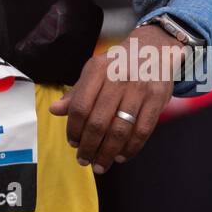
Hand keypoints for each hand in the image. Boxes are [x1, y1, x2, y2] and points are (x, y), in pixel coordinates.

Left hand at [48, 24, 180, 172]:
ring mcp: (139, 89)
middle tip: (84, 160)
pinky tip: (121, 156)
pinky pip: (142, 131)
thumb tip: (54, 111)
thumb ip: (76, 92)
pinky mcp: (158, 99)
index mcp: (98, 70)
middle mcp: (118, 78)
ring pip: (120, 130)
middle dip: (89, 147)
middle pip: (99, 122)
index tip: (72, 143)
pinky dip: (130, 149)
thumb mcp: (94, 70)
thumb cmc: (119, 63)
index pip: (80, 106)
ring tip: (100, 164)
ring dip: (108, 153)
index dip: (74, 129)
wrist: (155, 47)